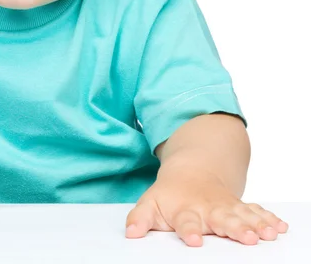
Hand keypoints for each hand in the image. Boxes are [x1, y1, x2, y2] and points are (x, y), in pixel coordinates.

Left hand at [125, 166, 288, 246]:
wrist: (193, 169)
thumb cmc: (170, 194)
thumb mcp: (150, 203)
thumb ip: (140, 218)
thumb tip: (130, 233)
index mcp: (185, 210)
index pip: (186, 222)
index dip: (190, 231)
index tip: (195, 241)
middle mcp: (208, 209)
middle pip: (221, 220)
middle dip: (234, 228)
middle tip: (246, 239)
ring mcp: (226, 207)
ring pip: (243, 216)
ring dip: (256, 225)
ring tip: (267, 234)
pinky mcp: (240, 207)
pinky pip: (256, 211)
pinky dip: (268, 218)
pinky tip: (279, 226)